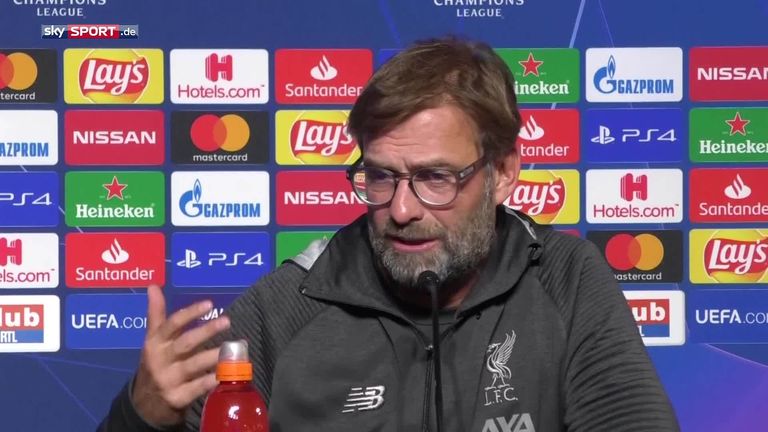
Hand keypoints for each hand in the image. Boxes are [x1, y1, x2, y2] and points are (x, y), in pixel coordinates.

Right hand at [132, 284, 230, 426]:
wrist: (144, 405)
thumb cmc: (154, 364)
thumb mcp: (152, 340)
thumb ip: (156, 314)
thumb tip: (153, 286)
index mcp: (155, 343)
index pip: (171, 325)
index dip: (190, 313)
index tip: (209, 303)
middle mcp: (160, 360)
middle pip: (185, 343)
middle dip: (206, 331)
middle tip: (226, 321)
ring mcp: (168, 380)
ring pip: (193, 365)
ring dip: (215, 356)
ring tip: (234, 347)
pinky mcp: (177, 398)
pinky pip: (197, 387)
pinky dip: (211, 380)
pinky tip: (226, 373)